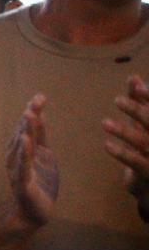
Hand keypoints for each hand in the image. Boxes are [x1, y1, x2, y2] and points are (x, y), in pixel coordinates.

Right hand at [6, 94, 58, 227]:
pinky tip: (25, 141)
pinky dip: (24, 153)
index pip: (26, 128)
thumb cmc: (38, 182)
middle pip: (22, 135)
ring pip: (22, 148)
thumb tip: (38, 113)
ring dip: (25, 131)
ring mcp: (18, 171)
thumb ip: (39, 135)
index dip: (32, 112)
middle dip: (29, 118)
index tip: (39, 96)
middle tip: (36, 101)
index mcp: (20, 152)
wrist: (34, 212)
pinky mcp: (23, 184)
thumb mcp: (42, 154)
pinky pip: (23, 166)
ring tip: (29, 115)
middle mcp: (15, 160)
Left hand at [103, 75, 148, 215]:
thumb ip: (141, 101)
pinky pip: (134, 161)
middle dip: (137, 110)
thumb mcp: (145, 123)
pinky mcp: (148, 171)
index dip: (148, 96)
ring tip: (104, 123)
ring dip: (123, 131)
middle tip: (117, 100)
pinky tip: (106, 144)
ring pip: (142, 141)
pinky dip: (120, 152)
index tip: (136, 85)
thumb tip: (132, 78)